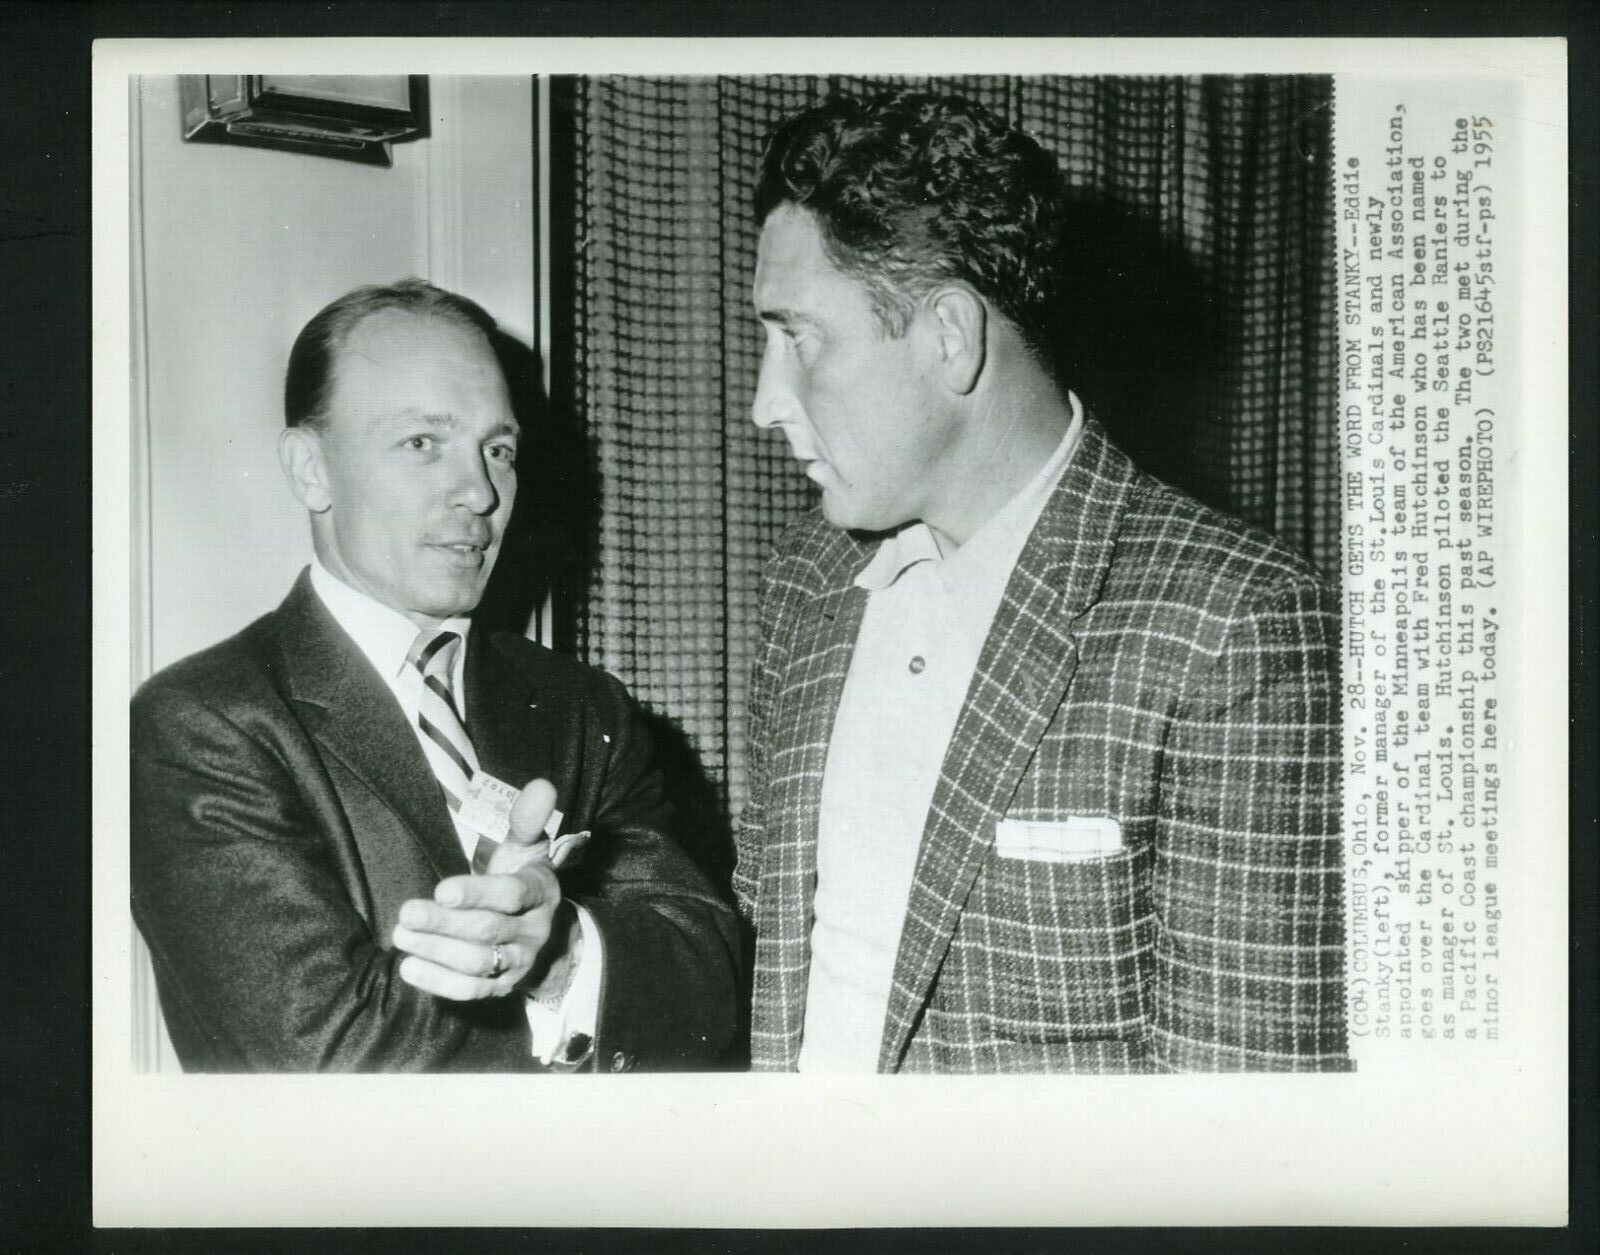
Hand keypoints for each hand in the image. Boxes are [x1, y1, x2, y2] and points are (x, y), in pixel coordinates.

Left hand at [392, 779, 579, 1000]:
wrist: (536, 927)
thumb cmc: (520, 876)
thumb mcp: (526, 847)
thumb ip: (527, 819)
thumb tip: (541, 785)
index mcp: (541, 892)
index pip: (512, 895)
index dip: (478, 893)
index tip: (441, 890)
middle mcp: (535, 931)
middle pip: (488, 931)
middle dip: (445, 924)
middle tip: (406, 912)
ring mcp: (519, 963)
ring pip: (478, 963)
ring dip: (436, 952)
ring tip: (401, 936)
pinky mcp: (501, 987)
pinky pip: (471, 991)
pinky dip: (439, 982)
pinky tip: (409, 967)